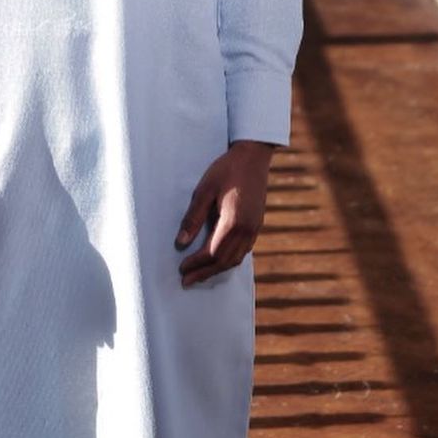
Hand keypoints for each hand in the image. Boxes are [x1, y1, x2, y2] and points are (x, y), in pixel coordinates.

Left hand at [174, 140, 274, 286]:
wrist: (254, 156)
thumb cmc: (226, 169)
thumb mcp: (204, 190)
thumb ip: (193, 218)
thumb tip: (181, 243)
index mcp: (234, 222)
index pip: (212, 252)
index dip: (196, 263)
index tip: (181, 269)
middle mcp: (247, 230)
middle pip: (224, 261)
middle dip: (204, 272)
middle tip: (186, 281)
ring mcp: (255, 228)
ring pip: (236, 259)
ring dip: (217, 270)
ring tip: (199, 275)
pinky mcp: (257, 225)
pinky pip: (243, 251)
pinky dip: (229, 260)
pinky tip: (218, 261)